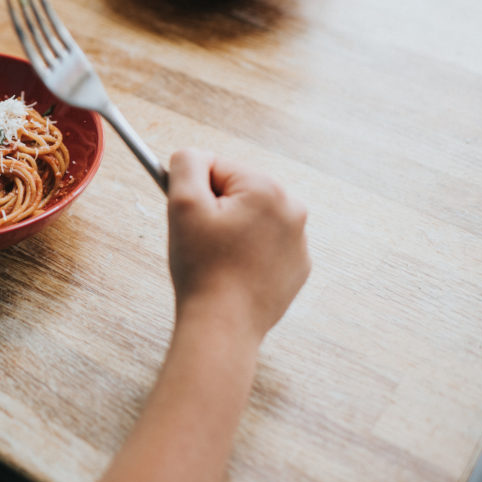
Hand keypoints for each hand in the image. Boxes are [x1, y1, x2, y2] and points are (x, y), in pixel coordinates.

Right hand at [166, 149, 310, 339]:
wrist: (222, 326)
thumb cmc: (201, 267)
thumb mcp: (182, 203)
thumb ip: (186, 163)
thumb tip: (193, 155)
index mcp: (268, 188)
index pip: (216, 168)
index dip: (195, 194)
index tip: (192, 221)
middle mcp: (293, 209)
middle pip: (236, 192)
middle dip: (215, 211)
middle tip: (202, 243)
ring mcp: (299, 240)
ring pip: (249, 218)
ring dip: (230, 231)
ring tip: (218, 262)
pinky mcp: (297, 266)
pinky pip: (263, 245)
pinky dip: (246, 254)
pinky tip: (234, 275)